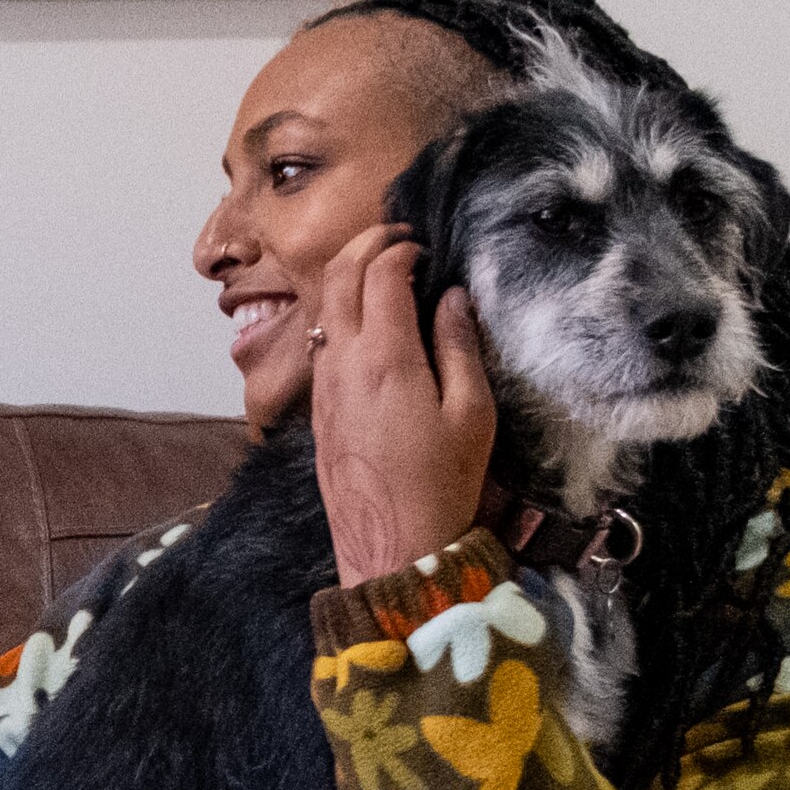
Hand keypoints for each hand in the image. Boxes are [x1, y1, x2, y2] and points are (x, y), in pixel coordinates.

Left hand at [306, 236, 496, 585]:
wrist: (393, 552)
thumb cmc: (443, 486)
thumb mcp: (472, 414)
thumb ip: (459, 346)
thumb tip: (452, 297)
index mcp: (384, 356)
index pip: (380, 273)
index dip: (402, 248)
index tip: (426, 246)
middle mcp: (343, 363)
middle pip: (339, 277)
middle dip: (366, 245)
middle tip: (397, 238)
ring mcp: (323, 387)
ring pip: (323, 308)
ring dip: (347, 277)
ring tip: (381, 271)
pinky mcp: (317, 411)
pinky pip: (320, 343)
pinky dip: (338, 314)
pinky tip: (365, 323)